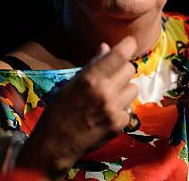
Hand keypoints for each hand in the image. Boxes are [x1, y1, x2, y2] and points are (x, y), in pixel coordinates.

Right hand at [16, 37, 138, 179]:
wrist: (54, 145)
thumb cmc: (59, 110)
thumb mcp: (72, 83)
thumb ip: (92, 65)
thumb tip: (106, 47)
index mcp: (91, 78)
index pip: (119, 54)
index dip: (127, 45)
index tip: (129, 42)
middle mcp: (105, 92)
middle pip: (130, 69)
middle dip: (121, 70)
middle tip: (110, 77)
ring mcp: (114, 109)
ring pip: (133, 88)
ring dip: (124, 90)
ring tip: (109, 97)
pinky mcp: (119, 124)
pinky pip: (129, 108)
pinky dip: (121, 109)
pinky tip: (107, 114)